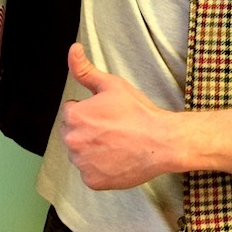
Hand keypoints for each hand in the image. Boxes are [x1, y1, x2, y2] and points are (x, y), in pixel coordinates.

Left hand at [59, 43, 180, 189]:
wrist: (161, 142)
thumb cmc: (138, 112)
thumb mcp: (111, 85)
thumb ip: (85, 69)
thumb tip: (72, 49)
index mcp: (74, 117)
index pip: (70, 112)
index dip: (89, 111)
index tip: (107, 114)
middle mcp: (72, 142)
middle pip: (72, 134)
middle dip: (87, 130)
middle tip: (113, 129)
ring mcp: (82, 164)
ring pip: (80, 154)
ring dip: (92, 150)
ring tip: (116, 144)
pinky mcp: (93, 181)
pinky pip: (90, 173)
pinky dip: (100, 168)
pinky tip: (116, 159)